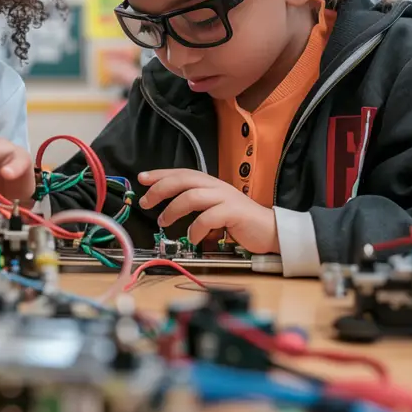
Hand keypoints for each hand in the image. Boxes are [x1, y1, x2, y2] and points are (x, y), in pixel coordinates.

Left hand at [137, 169, 277, 253]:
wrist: (270, 231)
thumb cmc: (239, 222)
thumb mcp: (213, 209)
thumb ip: (196, 205)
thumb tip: (168, 210)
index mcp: (210, 184)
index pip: (182, 173)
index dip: (161, 174)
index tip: (141, 178)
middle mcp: (216, 187)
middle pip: (184, 180)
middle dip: (161, 189)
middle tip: (145, 201)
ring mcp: (226, 198)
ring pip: (193, 196)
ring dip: (174, 209)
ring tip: (164, 222)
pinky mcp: (234, 213)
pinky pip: (208, 218)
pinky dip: (196, 229)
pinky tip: (192, 238)